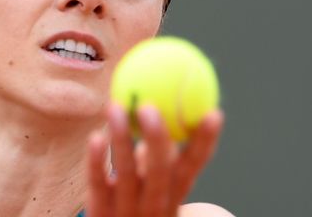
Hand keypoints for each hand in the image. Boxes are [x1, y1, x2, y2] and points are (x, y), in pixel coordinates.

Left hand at [85, 104, 223, 216]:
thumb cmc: (137, 204)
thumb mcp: (154, 184)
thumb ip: (159, 154)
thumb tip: (165, 105)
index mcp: (173, 194)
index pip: (193, 166)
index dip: (204, 142)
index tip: (214, 112)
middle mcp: (155, 205)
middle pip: (160, 171)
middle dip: (158, 138)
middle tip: (149, 106)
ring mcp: (127, 211)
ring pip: (126, 173)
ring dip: (121, 138)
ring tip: (115, 106)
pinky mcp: (101, 213)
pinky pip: (98, 184)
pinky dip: (97, 160)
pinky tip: (96, 137)